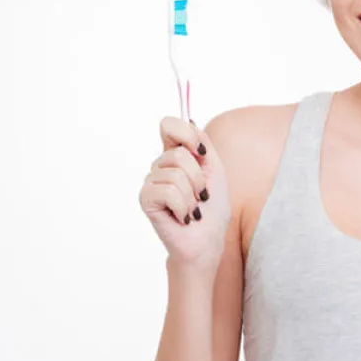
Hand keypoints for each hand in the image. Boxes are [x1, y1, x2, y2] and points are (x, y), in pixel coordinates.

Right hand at [138, 116, 231, 273]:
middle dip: (199, 177)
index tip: (202, 152)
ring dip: (192, 196)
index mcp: (175, 155)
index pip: (169, 125)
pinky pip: (168, 191)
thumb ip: (203, 144)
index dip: (186, 133)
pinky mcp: (145, 199)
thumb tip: (190, 119)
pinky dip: (183, 206)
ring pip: (176, 174)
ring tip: (192, 209)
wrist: (207, 240)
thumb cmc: (212, 209)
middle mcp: (160, 166)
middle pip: (178, 153)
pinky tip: (183, 217)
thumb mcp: (215, 170)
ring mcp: (151, 182)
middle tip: (201, 195)